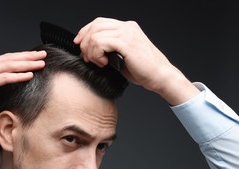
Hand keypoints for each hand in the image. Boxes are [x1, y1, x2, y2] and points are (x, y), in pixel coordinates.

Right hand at [0, 50, 45, 130]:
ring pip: (9, 66)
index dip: (20, 57)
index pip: (6, 59)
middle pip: (10, 59)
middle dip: (28, 56)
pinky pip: (4, 78)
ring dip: (26, 64)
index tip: (33, 57)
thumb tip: (3, 86)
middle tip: (42, 55)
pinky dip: (17, 76)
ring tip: (40, 63)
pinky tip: (28, 75)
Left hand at [74, 17, 198, 103]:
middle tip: (87, 58)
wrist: (159, 76)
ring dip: (91, 51)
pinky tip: (104, 63)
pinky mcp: (126, 43)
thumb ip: (108, 49)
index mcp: (126, 28)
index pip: (99, 22)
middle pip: (95, 26)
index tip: (79, 44)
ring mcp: (127, 33)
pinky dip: (97, 54)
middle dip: (85, 43)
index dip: (85, 31)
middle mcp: (126, 27)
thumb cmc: (142, 70)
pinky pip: (101, 43)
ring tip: (98, 62)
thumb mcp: (121, 56)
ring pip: (95, 35)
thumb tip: (88, 52)